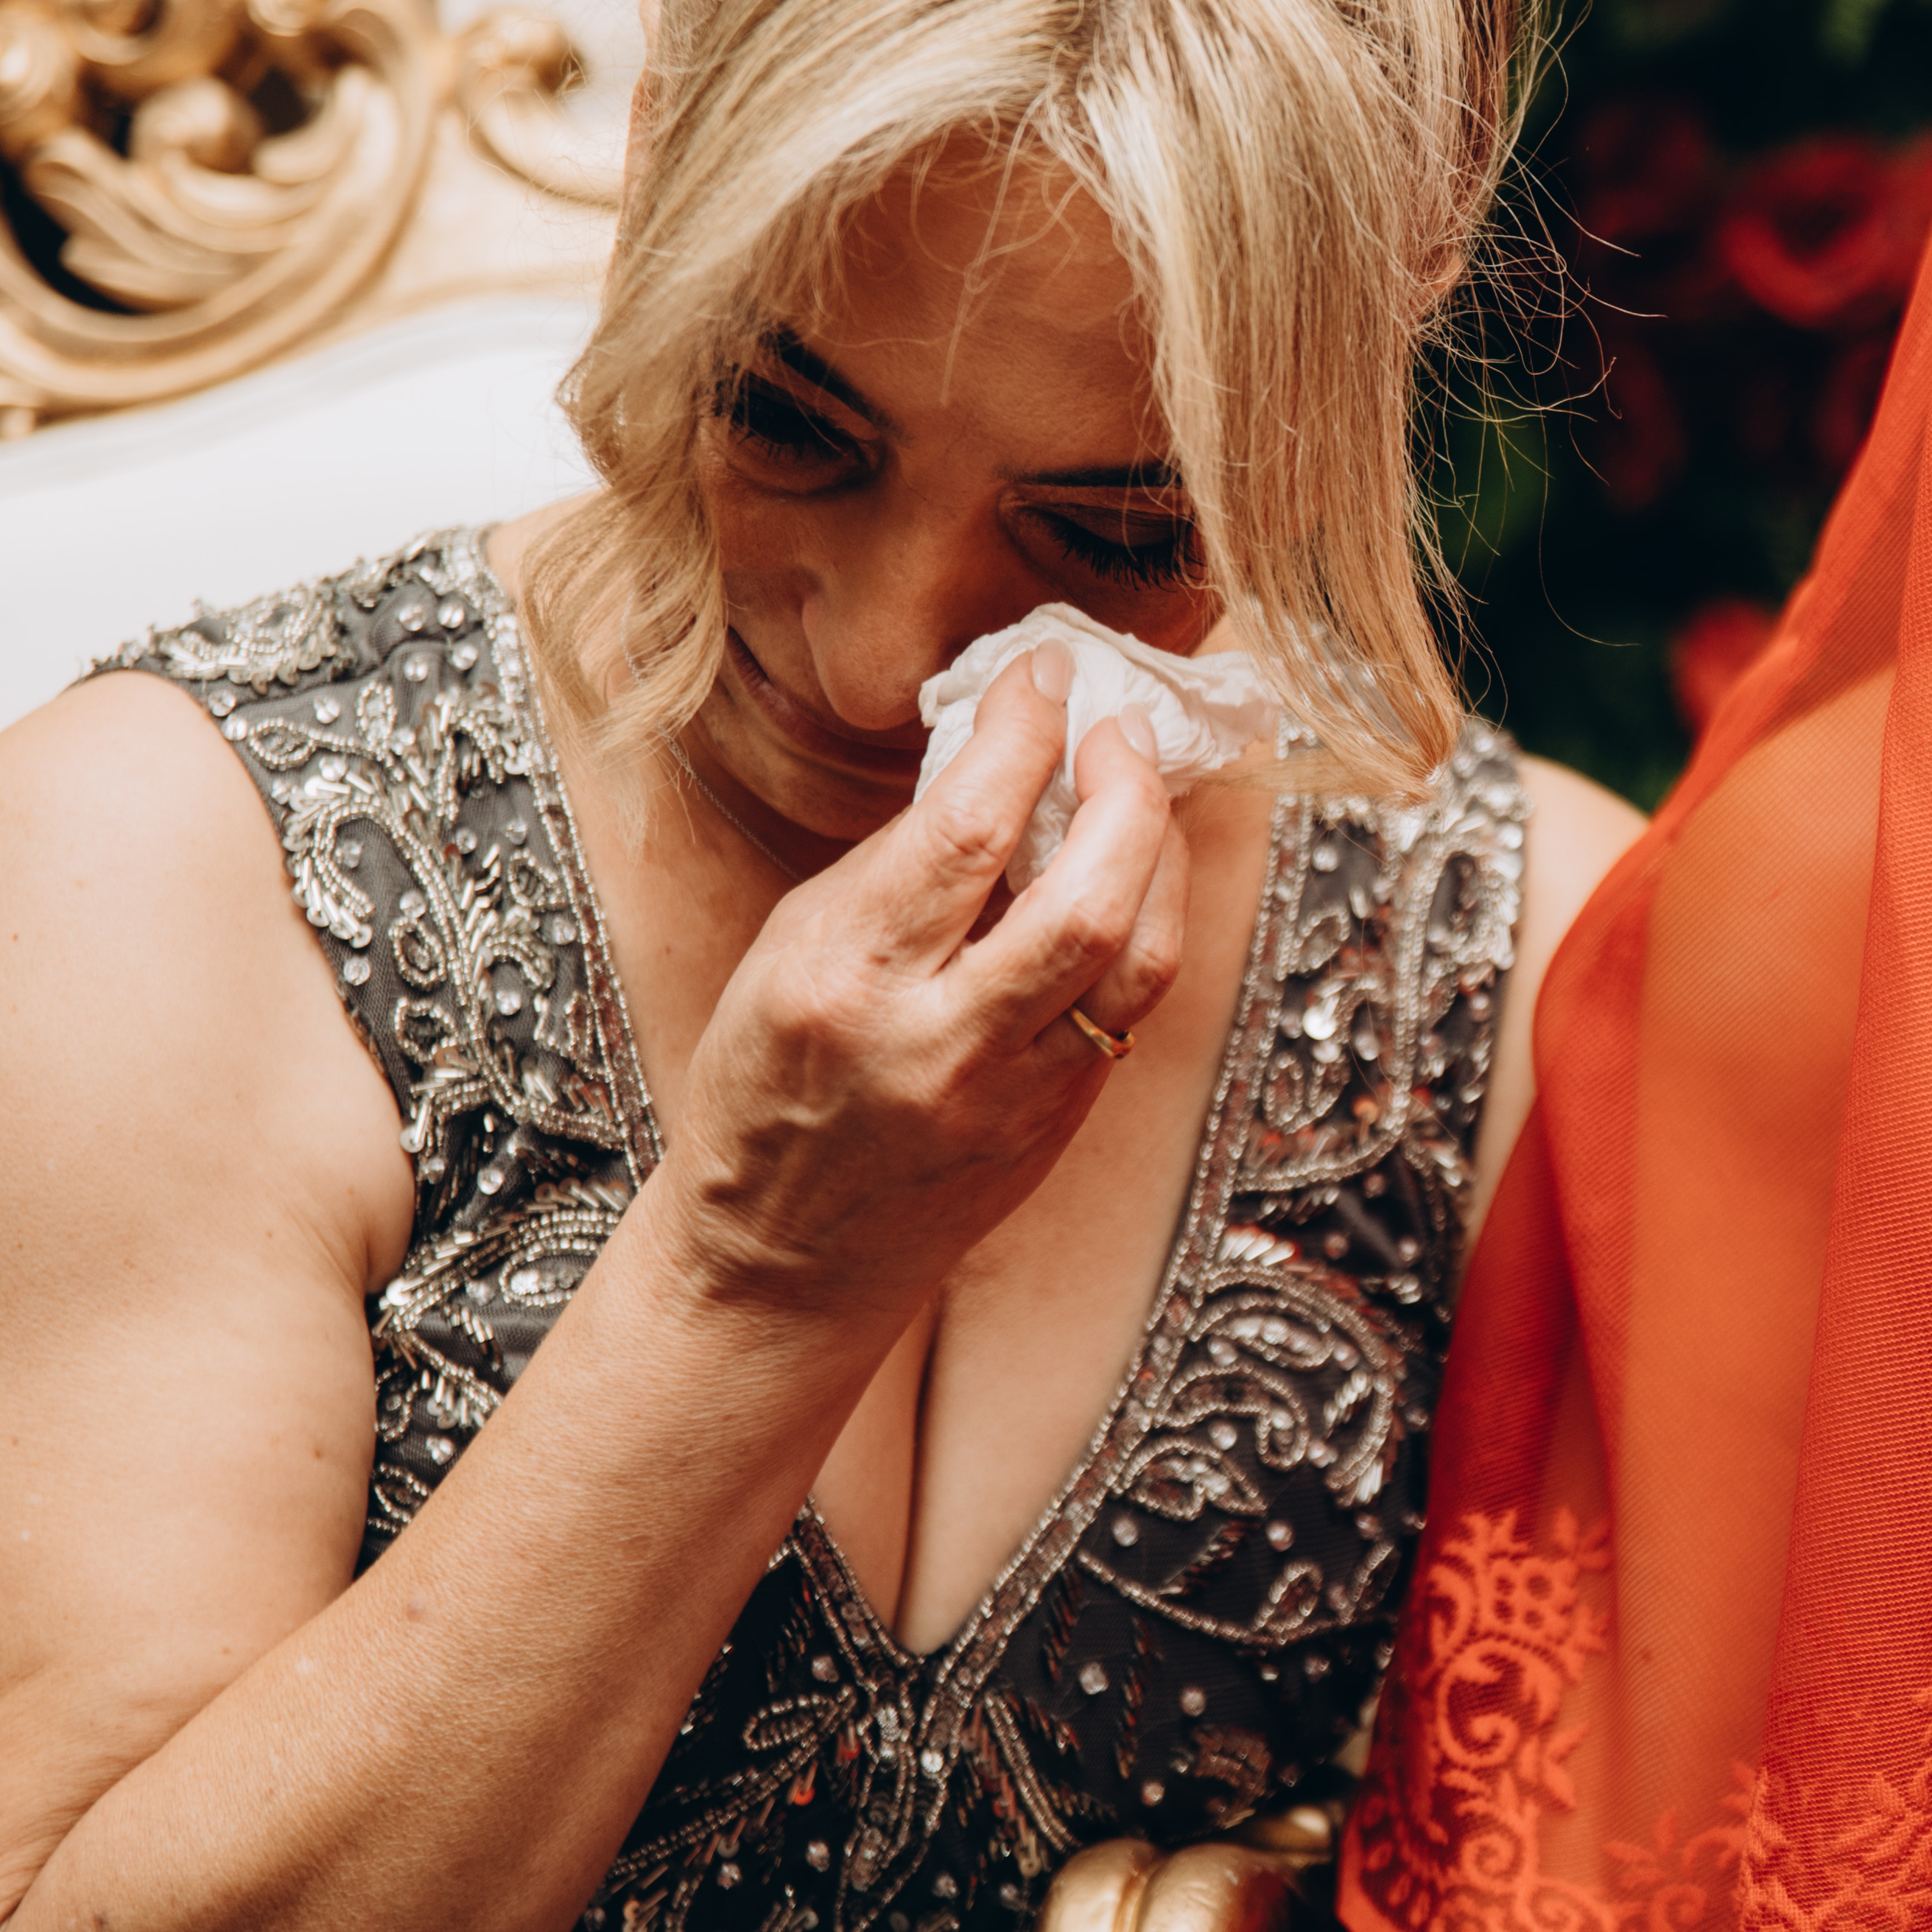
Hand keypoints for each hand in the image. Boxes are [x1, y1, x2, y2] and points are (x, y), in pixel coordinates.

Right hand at [657, 652, 1186, 1323]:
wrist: (782, 1257)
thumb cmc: (769, 1083)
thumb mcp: (794, 949)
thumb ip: (897, 863)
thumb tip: (997, 764)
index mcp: (850, 980)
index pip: (966, 829)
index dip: (1024, 732)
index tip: (1042, 674)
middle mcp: (939, 1040)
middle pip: (1088, 899)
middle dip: (1127, 790)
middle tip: (1120, 729)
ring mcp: (1012, 1091)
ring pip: (1140, 956)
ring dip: (1162, 853)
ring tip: (1141, 793)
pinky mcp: (1058, 1122)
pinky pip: (1134, 1004)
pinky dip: (1150, 920)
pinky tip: (1136, 873)